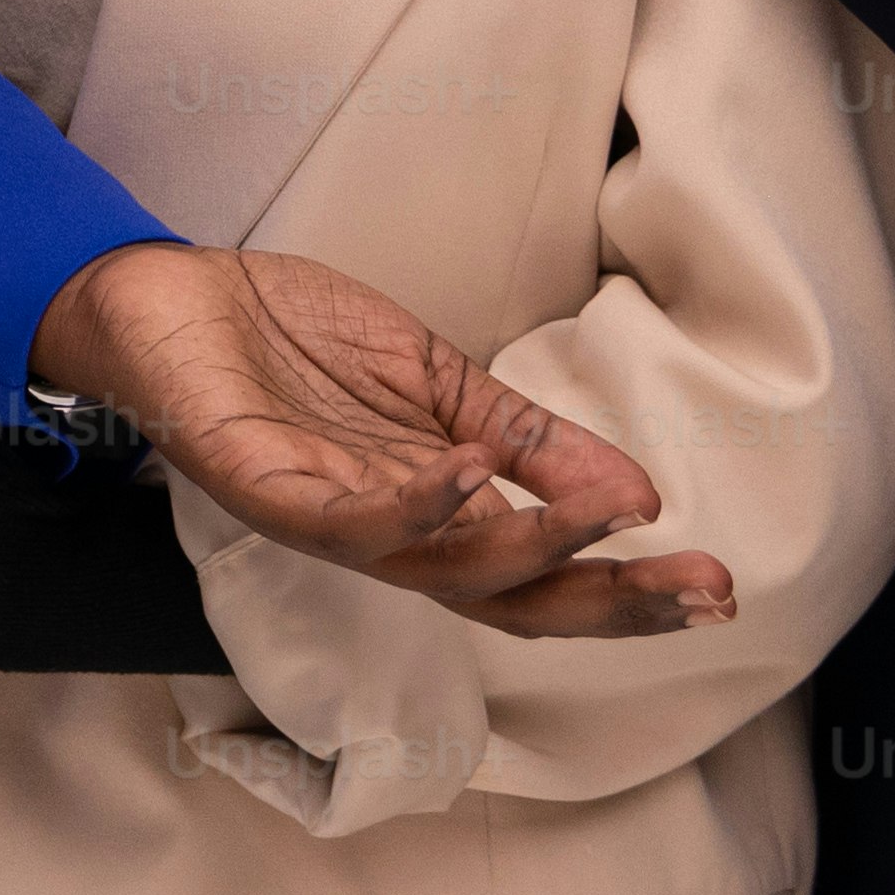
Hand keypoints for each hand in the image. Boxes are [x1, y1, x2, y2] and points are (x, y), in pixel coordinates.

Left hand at [33, 240, 736, 638]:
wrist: (174, 292)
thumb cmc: (295, 341)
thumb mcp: (439, 381)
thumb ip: (527, 439)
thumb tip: (641, 494)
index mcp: (439, 512)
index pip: (547, 576)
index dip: (628, 589)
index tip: (719, 584)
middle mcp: (392, 536)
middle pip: (513, 601)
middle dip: (611, 601)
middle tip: (700, 588)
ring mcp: (329, 522)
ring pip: (443, 572)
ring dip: (528, 549)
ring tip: (601, 516)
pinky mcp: (268, 492)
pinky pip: (349, 521)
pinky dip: (415, 501)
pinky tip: (468, 470)